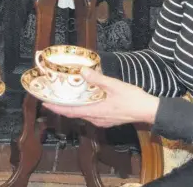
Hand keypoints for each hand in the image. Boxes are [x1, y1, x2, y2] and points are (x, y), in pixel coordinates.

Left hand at [43, 67, 159, 127]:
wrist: (148, 111)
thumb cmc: (132, 99)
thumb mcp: (115, 85)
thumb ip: (98, 79)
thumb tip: (82, 71)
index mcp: (95, 111)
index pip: (70, 111)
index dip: (56, 108)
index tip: (44, 103)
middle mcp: (96, 119)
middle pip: (74, 114)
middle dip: (61, 107)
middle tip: (51, 99)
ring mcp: (102, 121)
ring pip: (82, 114)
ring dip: (72, 107)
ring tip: (64, 98)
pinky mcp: (108, 119)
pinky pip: (91, 114)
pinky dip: (83, 108)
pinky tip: (84, 100)